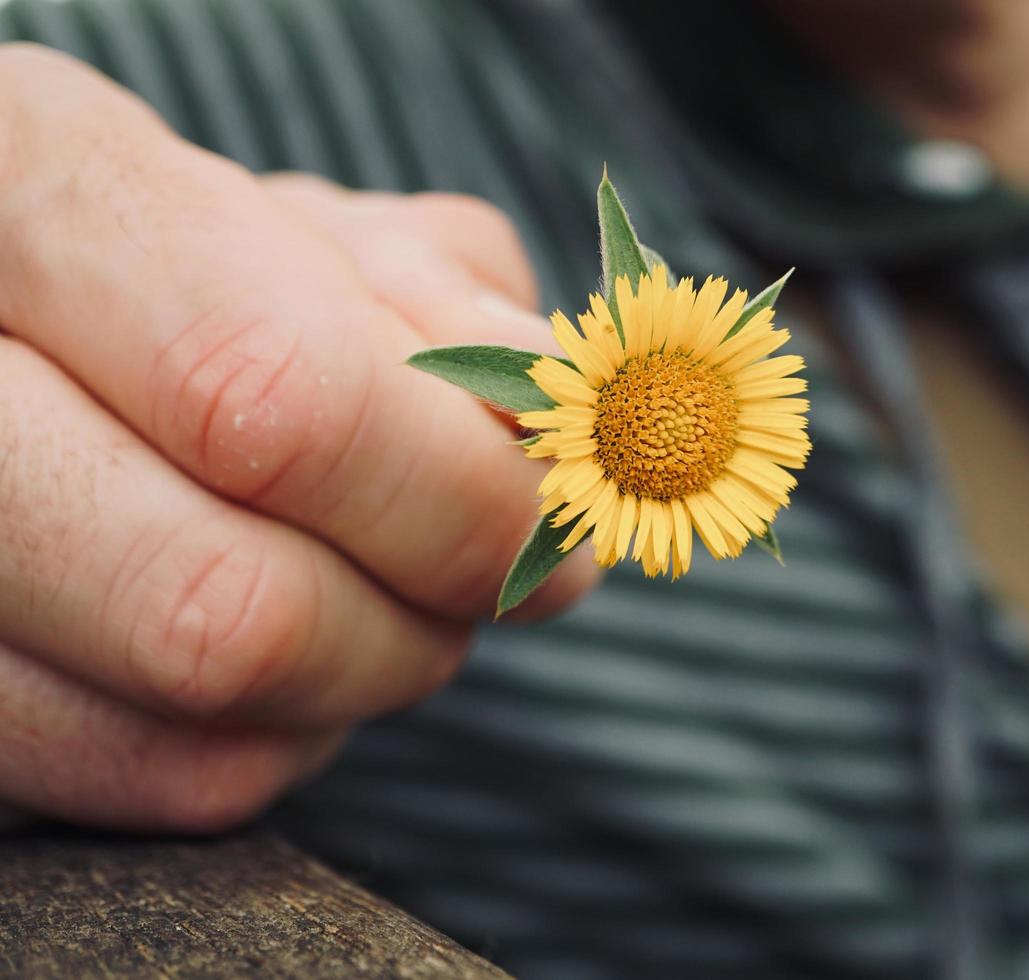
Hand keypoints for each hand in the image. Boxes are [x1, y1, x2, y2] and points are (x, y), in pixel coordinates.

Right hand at [0, 45, 597, 832]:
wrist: (26, 320)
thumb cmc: (191, 261)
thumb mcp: (310, 227)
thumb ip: (442, 302)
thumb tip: (551, 427)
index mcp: (27, 184)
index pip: (276, 398)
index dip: (457, 489)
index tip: (554, 508)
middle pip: (227, 606)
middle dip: (427, 608)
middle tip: (499, 569)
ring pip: (187, 716)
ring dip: (368, 671)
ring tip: (393, 585)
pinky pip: (150, 779)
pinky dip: (278, 733)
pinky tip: (294, 645)